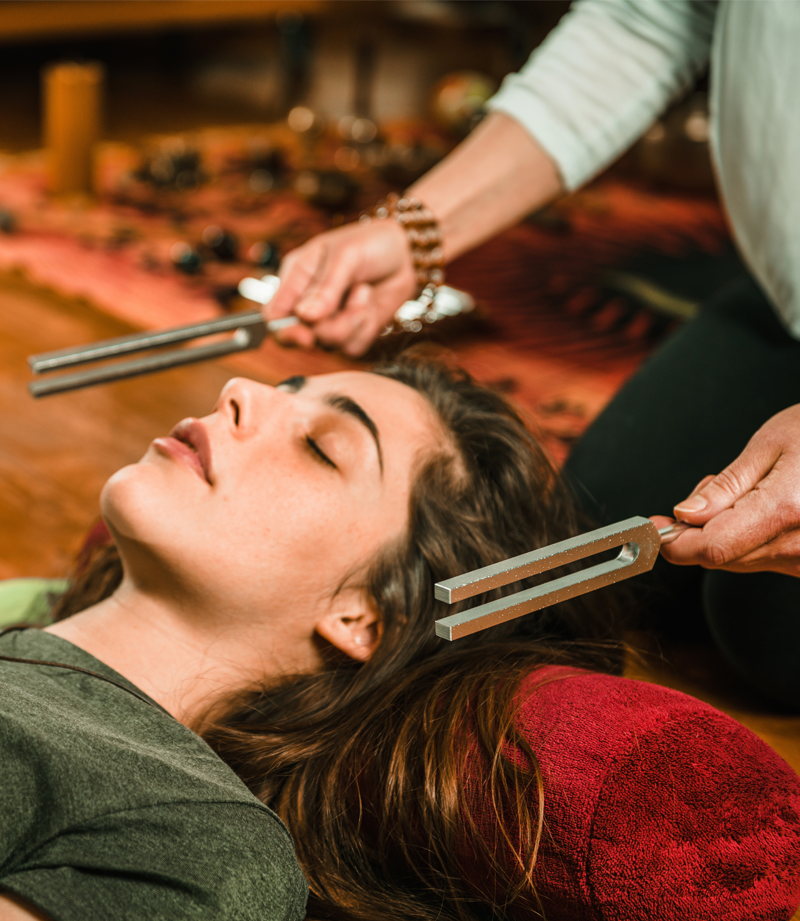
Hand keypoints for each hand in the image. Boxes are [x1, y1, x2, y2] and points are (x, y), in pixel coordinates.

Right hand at [267, 218, 416, 355]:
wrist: (405, 253)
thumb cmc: (370, 243)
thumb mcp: (345, 256)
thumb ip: (325, 288)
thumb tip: (305, 316)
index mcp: (296, 279)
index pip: (274, 316)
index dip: (283, 331)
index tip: (306, 336)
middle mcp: (308, 303)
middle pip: (299, 337)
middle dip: (327, 327)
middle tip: (351, 300)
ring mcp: (330, 320)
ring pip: (328, 344)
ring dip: (351, 322)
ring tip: (363, 293)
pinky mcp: (353, 331)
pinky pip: (352, 348)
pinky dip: (365, 328)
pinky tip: (370, 303)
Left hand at [653, 405, 799, 576]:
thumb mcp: (770, 444)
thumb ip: (725, 486)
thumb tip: (684, 516)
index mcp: (787, 510)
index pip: (712, 548)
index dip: (675, 543)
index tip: (653, 530)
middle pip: (722, 559)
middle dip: (695, 532)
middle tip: (700, 494)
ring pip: (740, 561)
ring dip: (723, 533)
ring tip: (744, 490)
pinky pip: (764, 558)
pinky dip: (748, 537)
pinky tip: (761, 507)